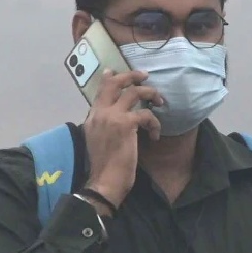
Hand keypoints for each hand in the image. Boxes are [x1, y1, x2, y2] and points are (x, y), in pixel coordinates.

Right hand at [83, 69, 162, 207]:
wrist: (103, 181)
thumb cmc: (102, 167)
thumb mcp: (97, 141)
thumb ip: (103, 126)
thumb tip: (115, 121)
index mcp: (92, 117)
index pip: (100, 91)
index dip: (109, 78)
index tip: (114, 72)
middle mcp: (100, 113)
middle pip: (115, 83)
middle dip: (131, 76)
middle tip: (144, 76)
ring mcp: (112, 116)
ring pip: (134, 92)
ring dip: (150, 93)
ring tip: (159, 101)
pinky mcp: (125, 124)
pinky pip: (146, 114)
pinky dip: (154, 123)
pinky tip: (155, 135)